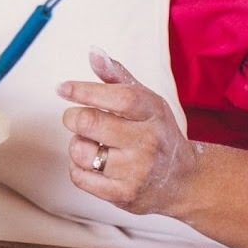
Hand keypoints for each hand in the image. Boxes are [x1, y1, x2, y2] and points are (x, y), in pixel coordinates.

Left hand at [59, 48, 196, 215]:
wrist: (185, 182)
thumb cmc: (158, 134)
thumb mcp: (147, 102)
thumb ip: (118, 76)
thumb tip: (93, 52)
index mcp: (153, 112)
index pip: (117, 97)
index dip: (84, 90)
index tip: (62, 88)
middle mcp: (147, 141)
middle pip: (89, 122)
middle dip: (73, 117)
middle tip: (77, 119)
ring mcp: (136, 170)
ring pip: (79, 151)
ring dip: (76, 144)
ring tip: (92, 144)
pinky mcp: (124, 195)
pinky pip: (79, 177)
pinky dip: (78, 168)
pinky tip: (94, 164)